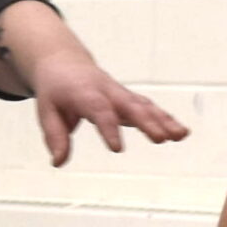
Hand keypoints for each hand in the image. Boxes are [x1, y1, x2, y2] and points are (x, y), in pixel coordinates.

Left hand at [0, 2, 188, 165]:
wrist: (64, 64)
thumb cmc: (56, 89)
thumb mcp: (46, 110)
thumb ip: (54, 136)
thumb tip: (58, 162)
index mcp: (84, 93)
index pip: (99, 110)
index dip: (109, 128)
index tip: (117, 149)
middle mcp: (107, 91)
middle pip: (130, 106)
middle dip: (147, 122)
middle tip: (161, 139)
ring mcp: (121, 94)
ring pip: (144, 105)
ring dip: (164, 120)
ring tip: (180, 135)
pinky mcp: (129, 99)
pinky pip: (149, 107)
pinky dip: (165, 118)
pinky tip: (180, 133)